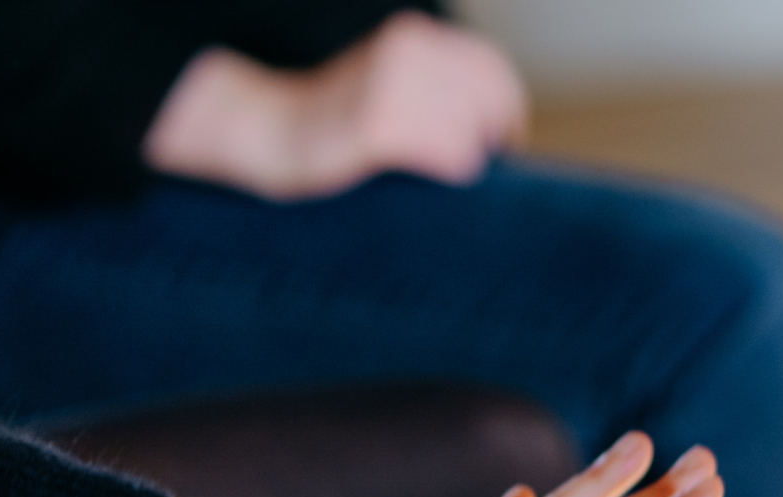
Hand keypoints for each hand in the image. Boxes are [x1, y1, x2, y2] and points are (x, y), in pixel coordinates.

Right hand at [143, 11, 526, 200]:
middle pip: (488, 100)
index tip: (506, 138)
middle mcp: (405, 52)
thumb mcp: (391, 78)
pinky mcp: (379, 127)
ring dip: (466, 155)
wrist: (273, 132)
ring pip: (472, 129)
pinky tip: (429, 174)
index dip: (508, 106)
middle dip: (491, 135)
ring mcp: (390, 87)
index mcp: (411, 36)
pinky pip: (451, 152)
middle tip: (478, 161)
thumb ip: (438, 82)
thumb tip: (505, 117)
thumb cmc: (341, 120)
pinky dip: (452, 168)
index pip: (490, 66)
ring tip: (437, 166)